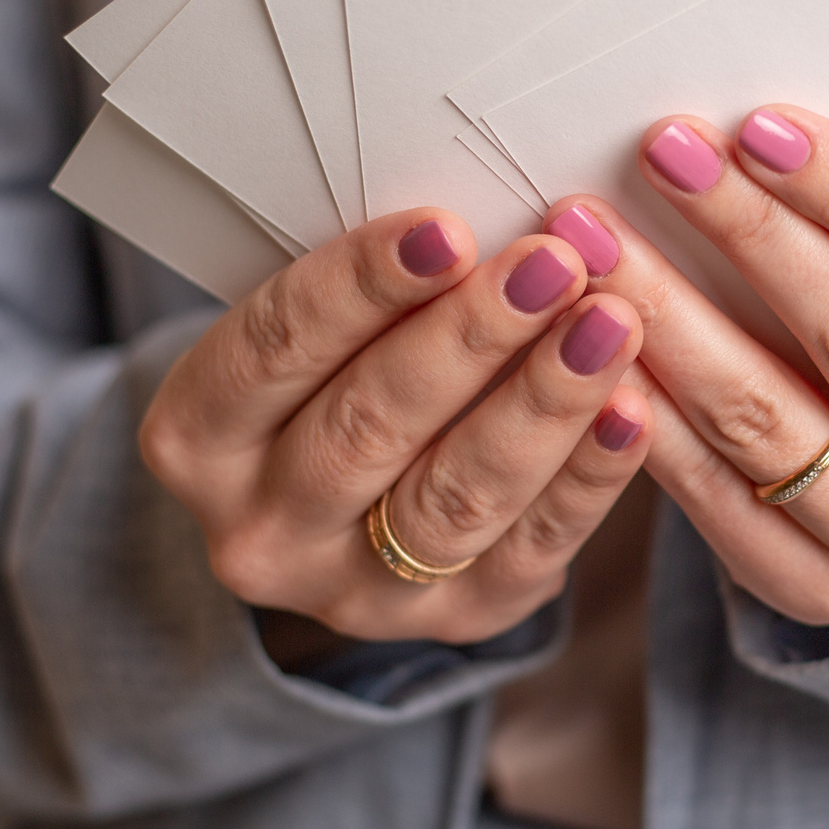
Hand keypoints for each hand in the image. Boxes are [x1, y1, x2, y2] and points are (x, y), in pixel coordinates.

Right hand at [138, 210, 650, 650]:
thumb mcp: (315, 326)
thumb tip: (484, 207)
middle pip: (368, 425)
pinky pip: (532, 546)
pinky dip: (589, 474)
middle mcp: (261, 527)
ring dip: (543, 402)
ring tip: (609, 323)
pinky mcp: (456, 620)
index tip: (448, 229)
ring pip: (455, 495)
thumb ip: (373, 285)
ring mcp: (355, 591)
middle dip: (471, 337)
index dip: (362, 286)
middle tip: (552, 265)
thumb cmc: (334, 371)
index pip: (274, 347)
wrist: (346, 511)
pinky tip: (631, 407)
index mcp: (197, 434)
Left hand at [544, 108, 828, 625]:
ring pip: (766, 418)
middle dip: (749, 233)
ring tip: (594, 236)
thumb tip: (765, 133)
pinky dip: (645, 408)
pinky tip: (588, 340)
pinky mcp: (818, 595)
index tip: (757, 125)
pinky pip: (711, 493)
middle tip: (662, 150)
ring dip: (666, 314)